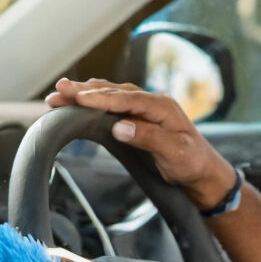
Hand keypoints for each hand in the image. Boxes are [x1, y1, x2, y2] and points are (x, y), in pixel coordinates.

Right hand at [46, 78, 234, 209]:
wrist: (201, 171)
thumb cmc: (191, 162)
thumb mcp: (174, 153)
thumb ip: (149, 138)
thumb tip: (119, 127)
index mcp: (162, 106)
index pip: (127, 98)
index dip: (101, 98)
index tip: (78, 99)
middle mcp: (152, 102)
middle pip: (114, 92)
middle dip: (85, 91)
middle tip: (59, 90)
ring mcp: (144, 109)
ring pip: (110, 95)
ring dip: (85, 94)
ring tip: (59, 94)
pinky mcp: (137, 118)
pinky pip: (112, 105)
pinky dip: (92, 102)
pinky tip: (76, 102)